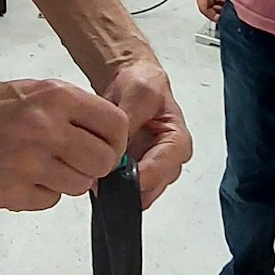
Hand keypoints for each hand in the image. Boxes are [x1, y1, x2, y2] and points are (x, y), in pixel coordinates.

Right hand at [0, 78, 128, 211]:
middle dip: (95, 164)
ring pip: (79, 185)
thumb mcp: (30, 89)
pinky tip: (22, 176)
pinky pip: (50, 201)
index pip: (115, 125)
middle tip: (78, 159)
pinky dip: (41, 194)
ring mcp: (29, 164)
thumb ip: (69, 108)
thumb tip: (102, 130)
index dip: (115, 139)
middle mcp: (46, 130)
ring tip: (42, 164)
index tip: (107, 144)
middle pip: (103, 161)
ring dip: (67, 180)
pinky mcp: (13, 193)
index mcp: (55, 98)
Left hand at [99, 59, 192, 208]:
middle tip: (102, 178)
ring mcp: (150, 169)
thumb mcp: (139, 94)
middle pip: (151, 188)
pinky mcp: (133, 172)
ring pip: (136, 194)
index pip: (163, 169)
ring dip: (117, 187)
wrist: (128, 79)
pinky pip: (122, 189)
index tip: (117, 174)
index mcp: (178, 141)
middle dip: (126, 186)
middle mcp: (168, 161)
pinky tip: (97, 173)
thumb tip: (118, 152)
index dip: (140, 176)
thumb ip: (130, 123)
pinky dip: (109, 185)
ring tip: (96, 174)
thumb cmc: (141, 83)